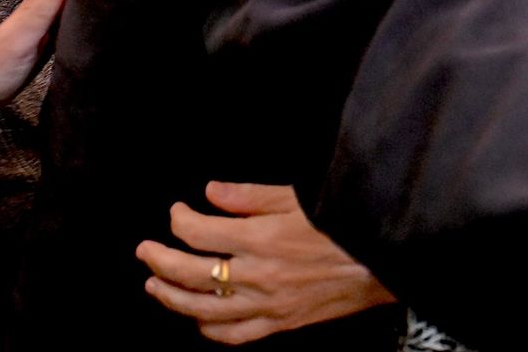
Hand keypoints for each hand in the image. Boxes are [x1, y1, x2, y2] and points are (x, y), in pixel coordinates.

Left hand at [137, 182, 394, 344]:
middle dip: (159, 260)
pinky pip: (232, 334)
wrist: (382, 259)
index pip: (200, 232)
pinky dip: (207, 327)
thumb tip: (210, 192)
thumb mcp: (300, 196)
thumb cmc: (345, 222)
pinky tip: (196, 316)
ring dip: (170, 297)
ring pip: (202, 308)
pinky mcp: (278, 324)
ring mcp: (265, 304)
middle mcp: (258, 273)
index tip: (176, 211)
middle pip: (190, 273)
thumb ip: (251, 195)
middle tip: (145, 250)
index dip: (179, 220)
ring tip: (154, 286)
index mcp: (262, 236)